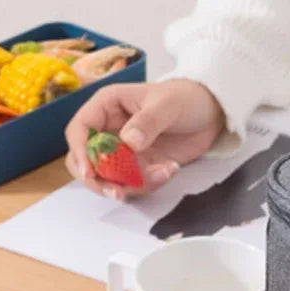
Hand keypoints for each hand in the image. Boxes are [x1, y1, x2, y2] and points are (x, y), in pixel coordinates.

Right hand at [64, 79, 225, 199]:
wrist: (211, 112)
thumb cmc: (185, 98)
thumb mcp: (167, 104)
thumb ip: (148, 121)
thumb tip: (128, 142)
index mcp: (106, 106)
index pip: (79, 130)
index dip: (80, 152)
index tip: (90, 172)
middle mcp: (108, 129)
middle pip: (85, 160)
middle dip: (98, 180)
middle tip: (118, 192)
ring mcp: (122, 150)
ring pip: (108, 177)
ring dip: (130, 185)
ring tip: (163, 173)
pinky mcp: (138, 166)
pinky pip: (133, 183)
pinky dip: (149, 184)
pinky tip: (171, 169)